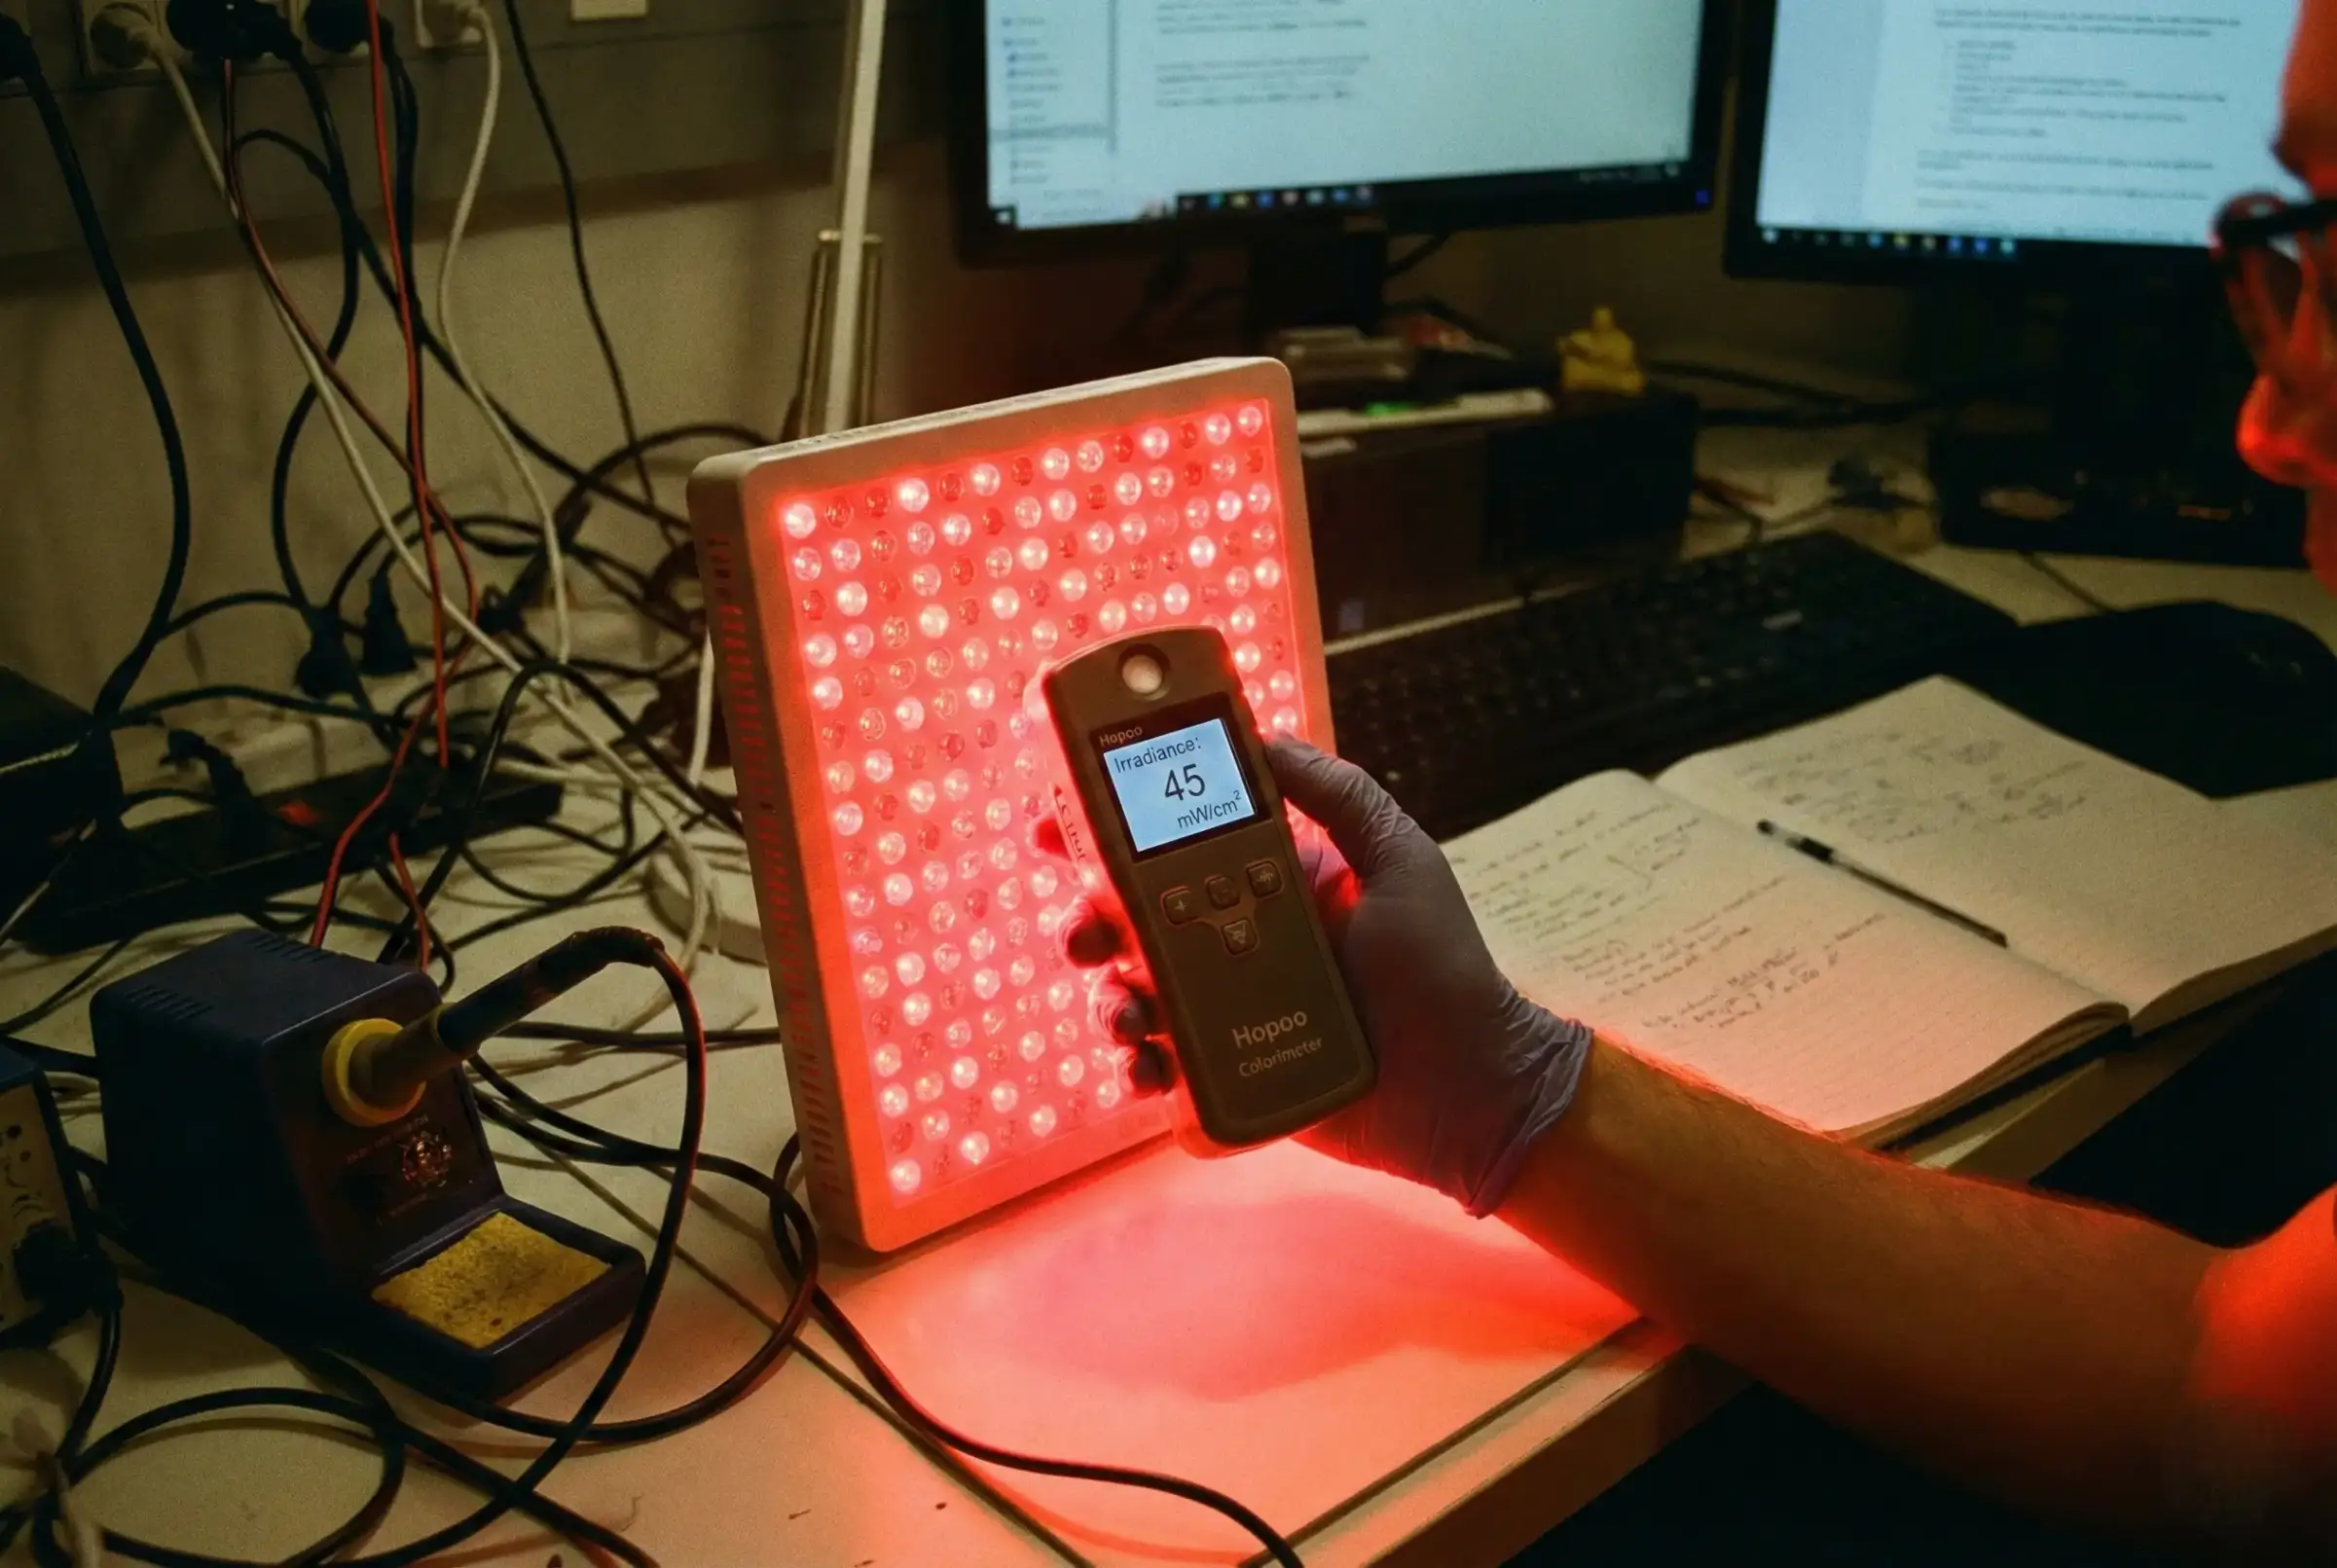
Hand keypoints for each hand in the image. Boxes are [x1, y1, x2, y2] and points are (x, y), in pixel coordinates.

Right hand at [1053, 738, 1593, 1215]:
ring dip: (1113, 1002)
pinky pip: (1166, 1071)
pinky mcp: (1233, 1080)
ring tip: (1130, 1016)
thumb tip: (1263, 737)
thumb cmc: (1443, 969)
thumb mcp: (1400, 860)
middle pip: (1135, 927)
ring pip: (1139, 999)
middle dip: (1091, 926)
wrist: (1471, 1089)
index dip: (1108, 836)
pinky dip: (1143, 1069)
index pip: (1173, 849)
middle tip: (1084, 938)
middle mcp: (1237, 944)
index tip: (1058, 825)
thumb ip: (1338, 796)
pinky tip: (1151, 1068)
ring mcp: (1231, 1015)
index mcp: (1266, 885)